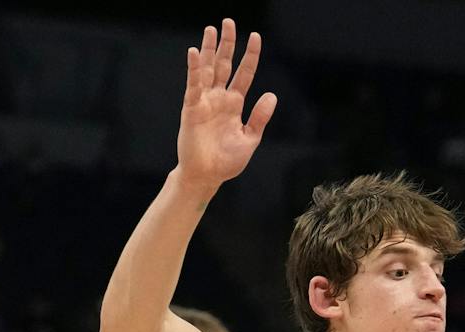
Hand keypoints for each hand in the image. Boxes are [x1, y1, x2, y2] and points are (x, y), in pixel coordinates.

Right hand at [176, 19, 275, 190]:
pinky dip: (194, 69)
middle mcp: (219, 98)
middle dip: (227, 44)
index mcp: (235, 104)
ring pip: (208, 69)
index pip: (245, 73)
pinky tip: (196, 52)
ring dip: (209, 49)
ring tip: (211, 29)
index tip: (256, 37)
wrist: (207, 176)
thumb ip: (260, 117)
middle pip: (224, 64)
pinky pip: (193, 85)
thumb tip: (272, 95)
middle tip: (229, 22)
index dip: (250, 55)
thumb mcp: (250, 138)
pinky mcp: (192, 108)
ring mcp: (205, 101)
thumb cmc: (226, 161)